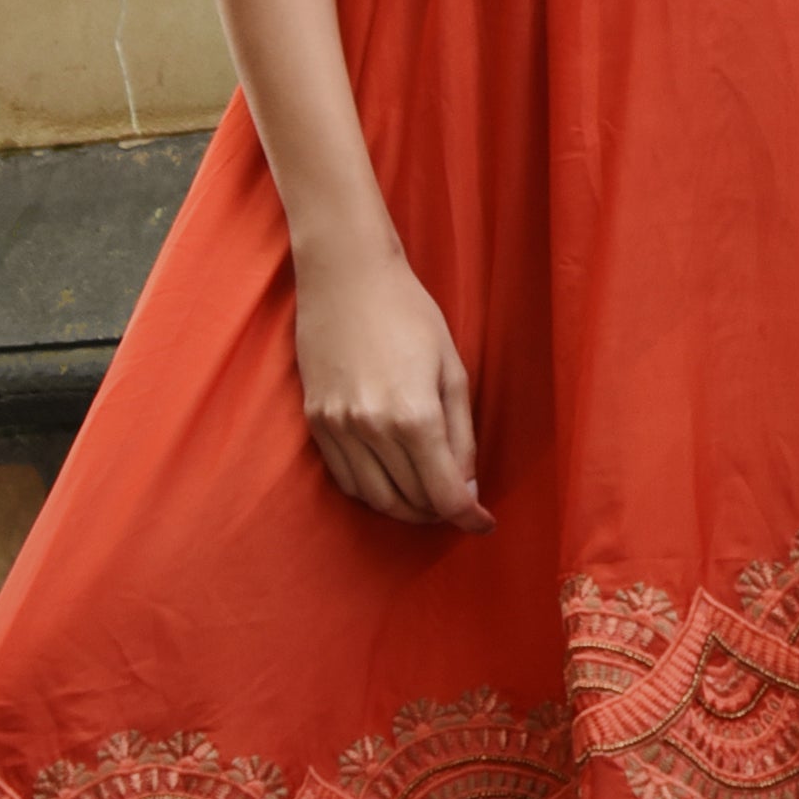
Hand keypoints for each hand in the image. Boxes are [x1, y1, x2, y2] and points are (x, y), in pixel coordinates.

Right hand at [293, 245, 494, 528]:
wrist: (346, 276)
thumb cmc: (409, 313)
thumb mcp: (452, 370)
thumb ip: (461, 435)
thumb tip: (466, 487)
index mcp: (415, 416)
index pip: (444, 494)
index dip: (468, 517)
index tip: (483, 523)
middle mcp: (372, 429)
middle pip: (412, 501)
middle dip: (441, 512)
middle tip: (459, 505)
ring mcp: (338, 428)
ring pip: (376, 499)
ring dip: (407, 509)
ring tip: (428, 498)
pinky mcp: (316, 422)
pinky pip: (345, 480)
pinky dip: (372, 492)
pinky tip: (392, 481)